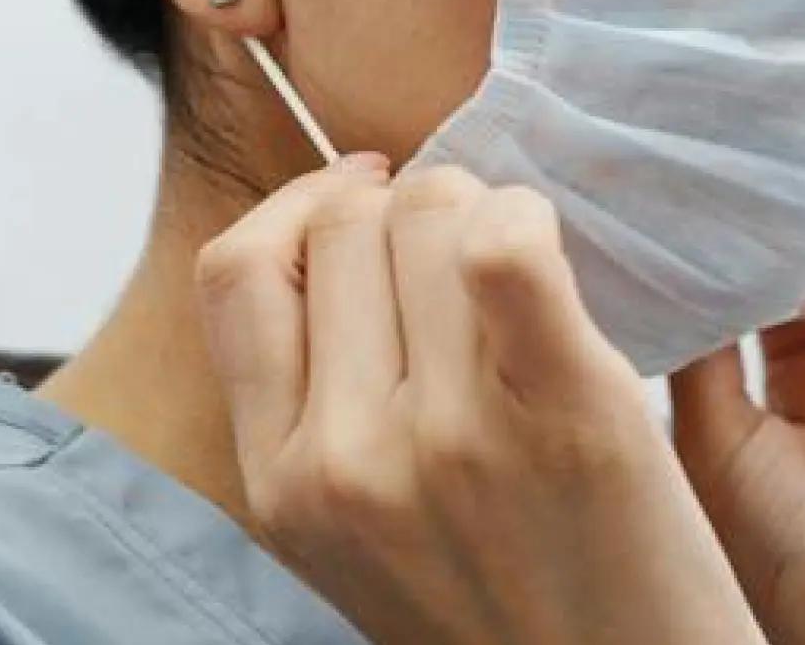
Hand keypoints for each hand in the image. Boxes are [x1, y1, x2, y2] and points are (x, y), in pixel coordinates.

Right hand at [196, 157, 766, 644]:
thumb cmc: (505, 608)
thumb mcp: (362, 529)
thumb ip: (324, 404)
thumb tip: (346, 226)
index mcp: (281, 484)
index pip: (239, 272)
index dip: (302, 209)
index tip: (362, 200)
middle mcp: (346, 459)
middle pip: (346, 223)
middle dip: (406, 204)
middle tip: (466, 245)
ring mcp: (451, 435)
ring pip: (431, 210)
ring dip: (480, 206)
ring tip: (520, 264)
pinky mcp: (565, 412)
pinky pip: (507, 249)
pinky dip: (527, 217)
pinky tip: (557, 249)